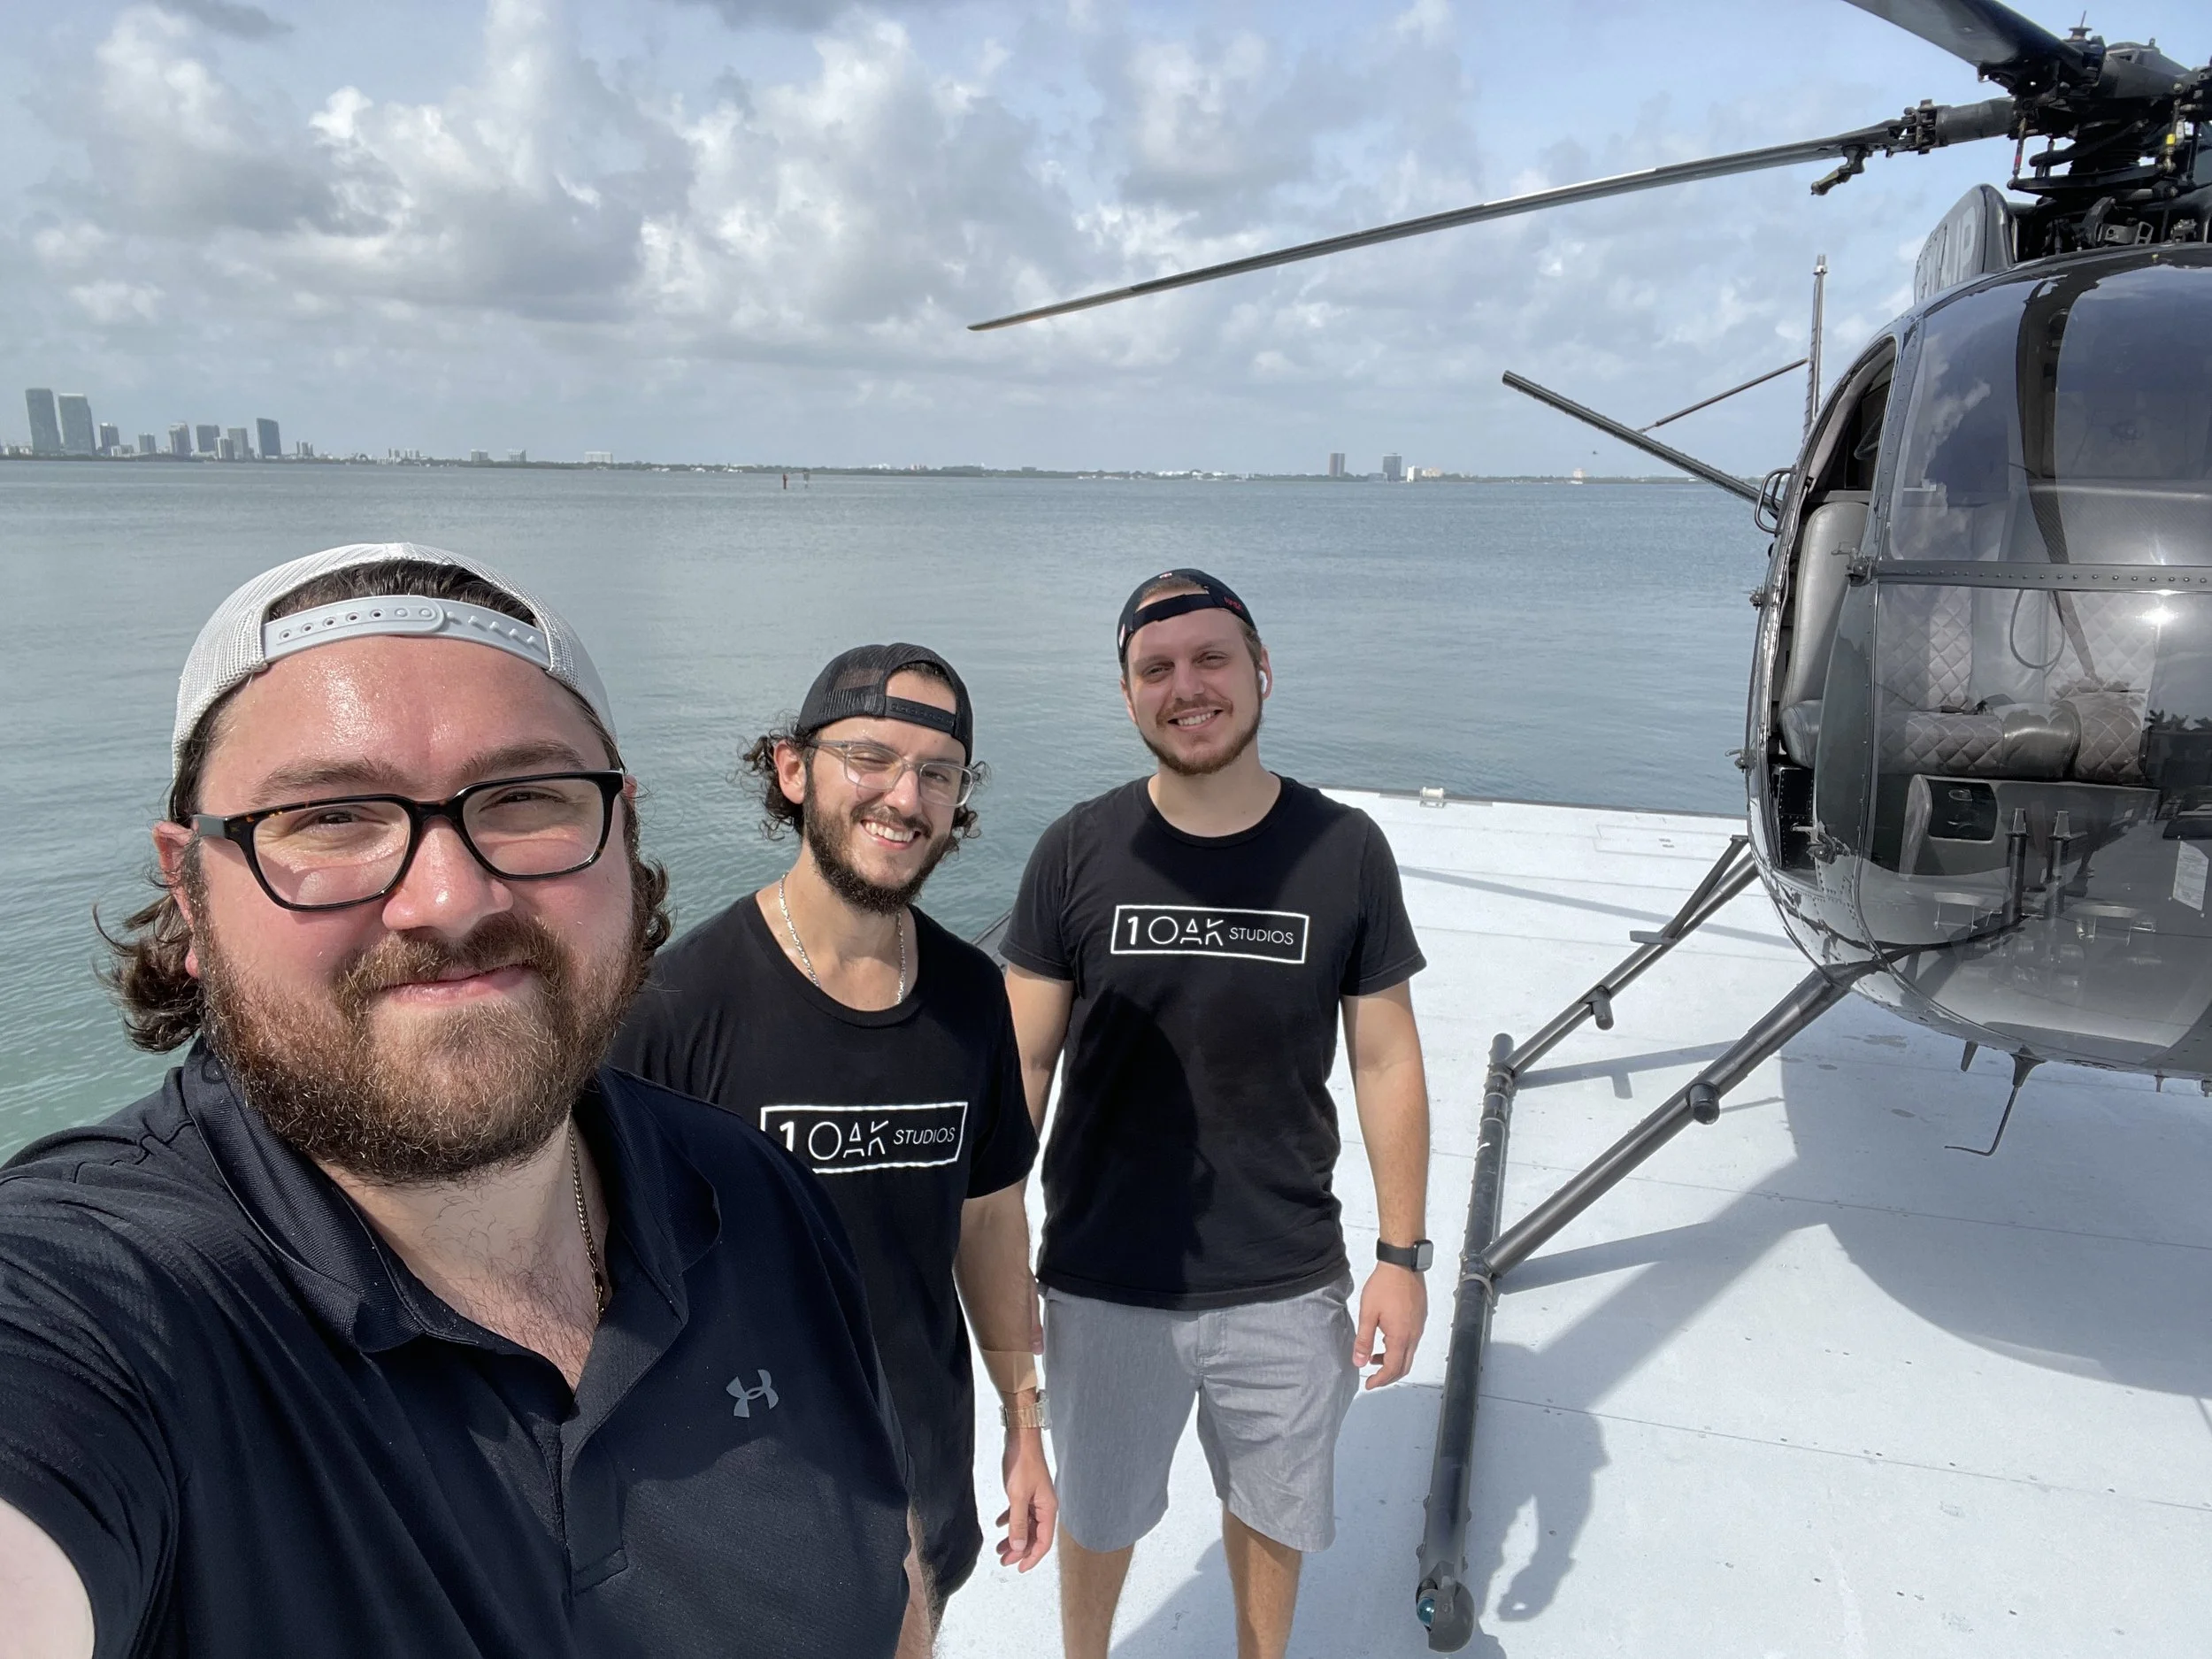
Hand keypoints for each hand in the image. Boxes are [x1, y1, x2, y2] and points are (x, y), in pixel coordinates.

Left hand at [995, 1426, 1056, 1569]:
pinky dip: (1010, 1521)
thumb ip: (1018, 1523)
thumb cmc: (1023, 1463)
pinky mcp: (1028, 1493)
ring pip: (1026, 1526)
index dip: (1032, 1557)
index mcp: (1048, 1509)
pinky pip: (1020, 1513)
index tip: (1020, 1568)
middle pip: (1034, 1536)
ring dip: (1014, 1537)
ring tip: (999, 1548)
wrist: (1021, 1439)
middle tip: (1004, 1560)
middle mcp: (1045, 1506)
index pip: (1043, 1542)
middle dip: (1019, 1550)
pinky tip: (999, 1524)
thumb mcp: (1017, 1496)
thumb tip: (1019, 1547)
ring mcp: (1036, 1499)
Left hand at [1354, 1262, 1426, 1389]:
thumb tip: (1358, 1361)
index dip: (1380, 1380)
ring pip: (1409, 1354)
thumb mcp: (1368, 1313)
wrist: (1402, 1264)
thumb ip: (1363, 1340)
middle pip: (1404, 1366)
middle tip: (1373, 1377)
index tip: (1369, 1384)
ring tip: (1374, 1357)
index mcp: (1401, 1337)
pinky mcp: (1420, 1318)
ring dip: (1393, 1361)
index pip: (1393, 1368)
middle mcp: (1414, 1335)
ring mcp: (1419, 1326)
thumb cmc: (1385, 1285)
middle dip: (1388, 1376)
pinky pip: (1412, 1341)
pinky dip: (1399, 1348)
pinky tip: (1385, 1339)